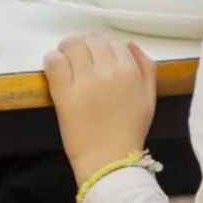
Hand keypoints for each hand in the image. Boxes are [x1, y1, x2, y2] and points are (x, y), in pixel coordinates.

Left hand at [44, 35, 157, 185]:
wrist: (109, 161)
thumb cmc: (128, 132)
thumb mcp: (149, 98)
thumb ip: (145, 67)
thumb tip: (130, 45)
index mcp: (130, 72)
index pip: (112, 41)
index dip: (101, 44)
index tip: (94, 53)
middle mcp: (108, 72)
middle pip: (91, 40)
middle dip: (84, 45)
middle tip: (78, 56)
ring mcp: (85, 82)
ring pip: (72, 45)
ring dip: (66, 49)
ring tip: (66, 59)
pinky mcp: (64, 93)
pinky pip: (54, 61)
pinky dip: (53, 59)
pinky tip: (56, 68)